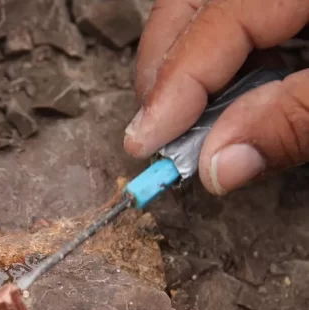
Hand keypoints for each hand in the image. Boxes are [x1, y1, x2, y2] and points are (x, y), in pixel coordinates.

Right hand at [124, 0, 308, 194]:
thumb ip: (292, 120)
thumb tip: (217, 165)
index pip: (213, 21)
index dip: (173, 86)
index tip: (145, 143)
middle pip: (190, 4)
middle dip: (161, 68)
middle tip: (155, 130)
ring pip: (203, 10)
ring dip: (185, 64)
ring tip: (188, 120)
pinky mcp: (284, 2)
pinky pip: (233, 15)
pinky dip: (220, 57)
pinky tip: (227, 93)